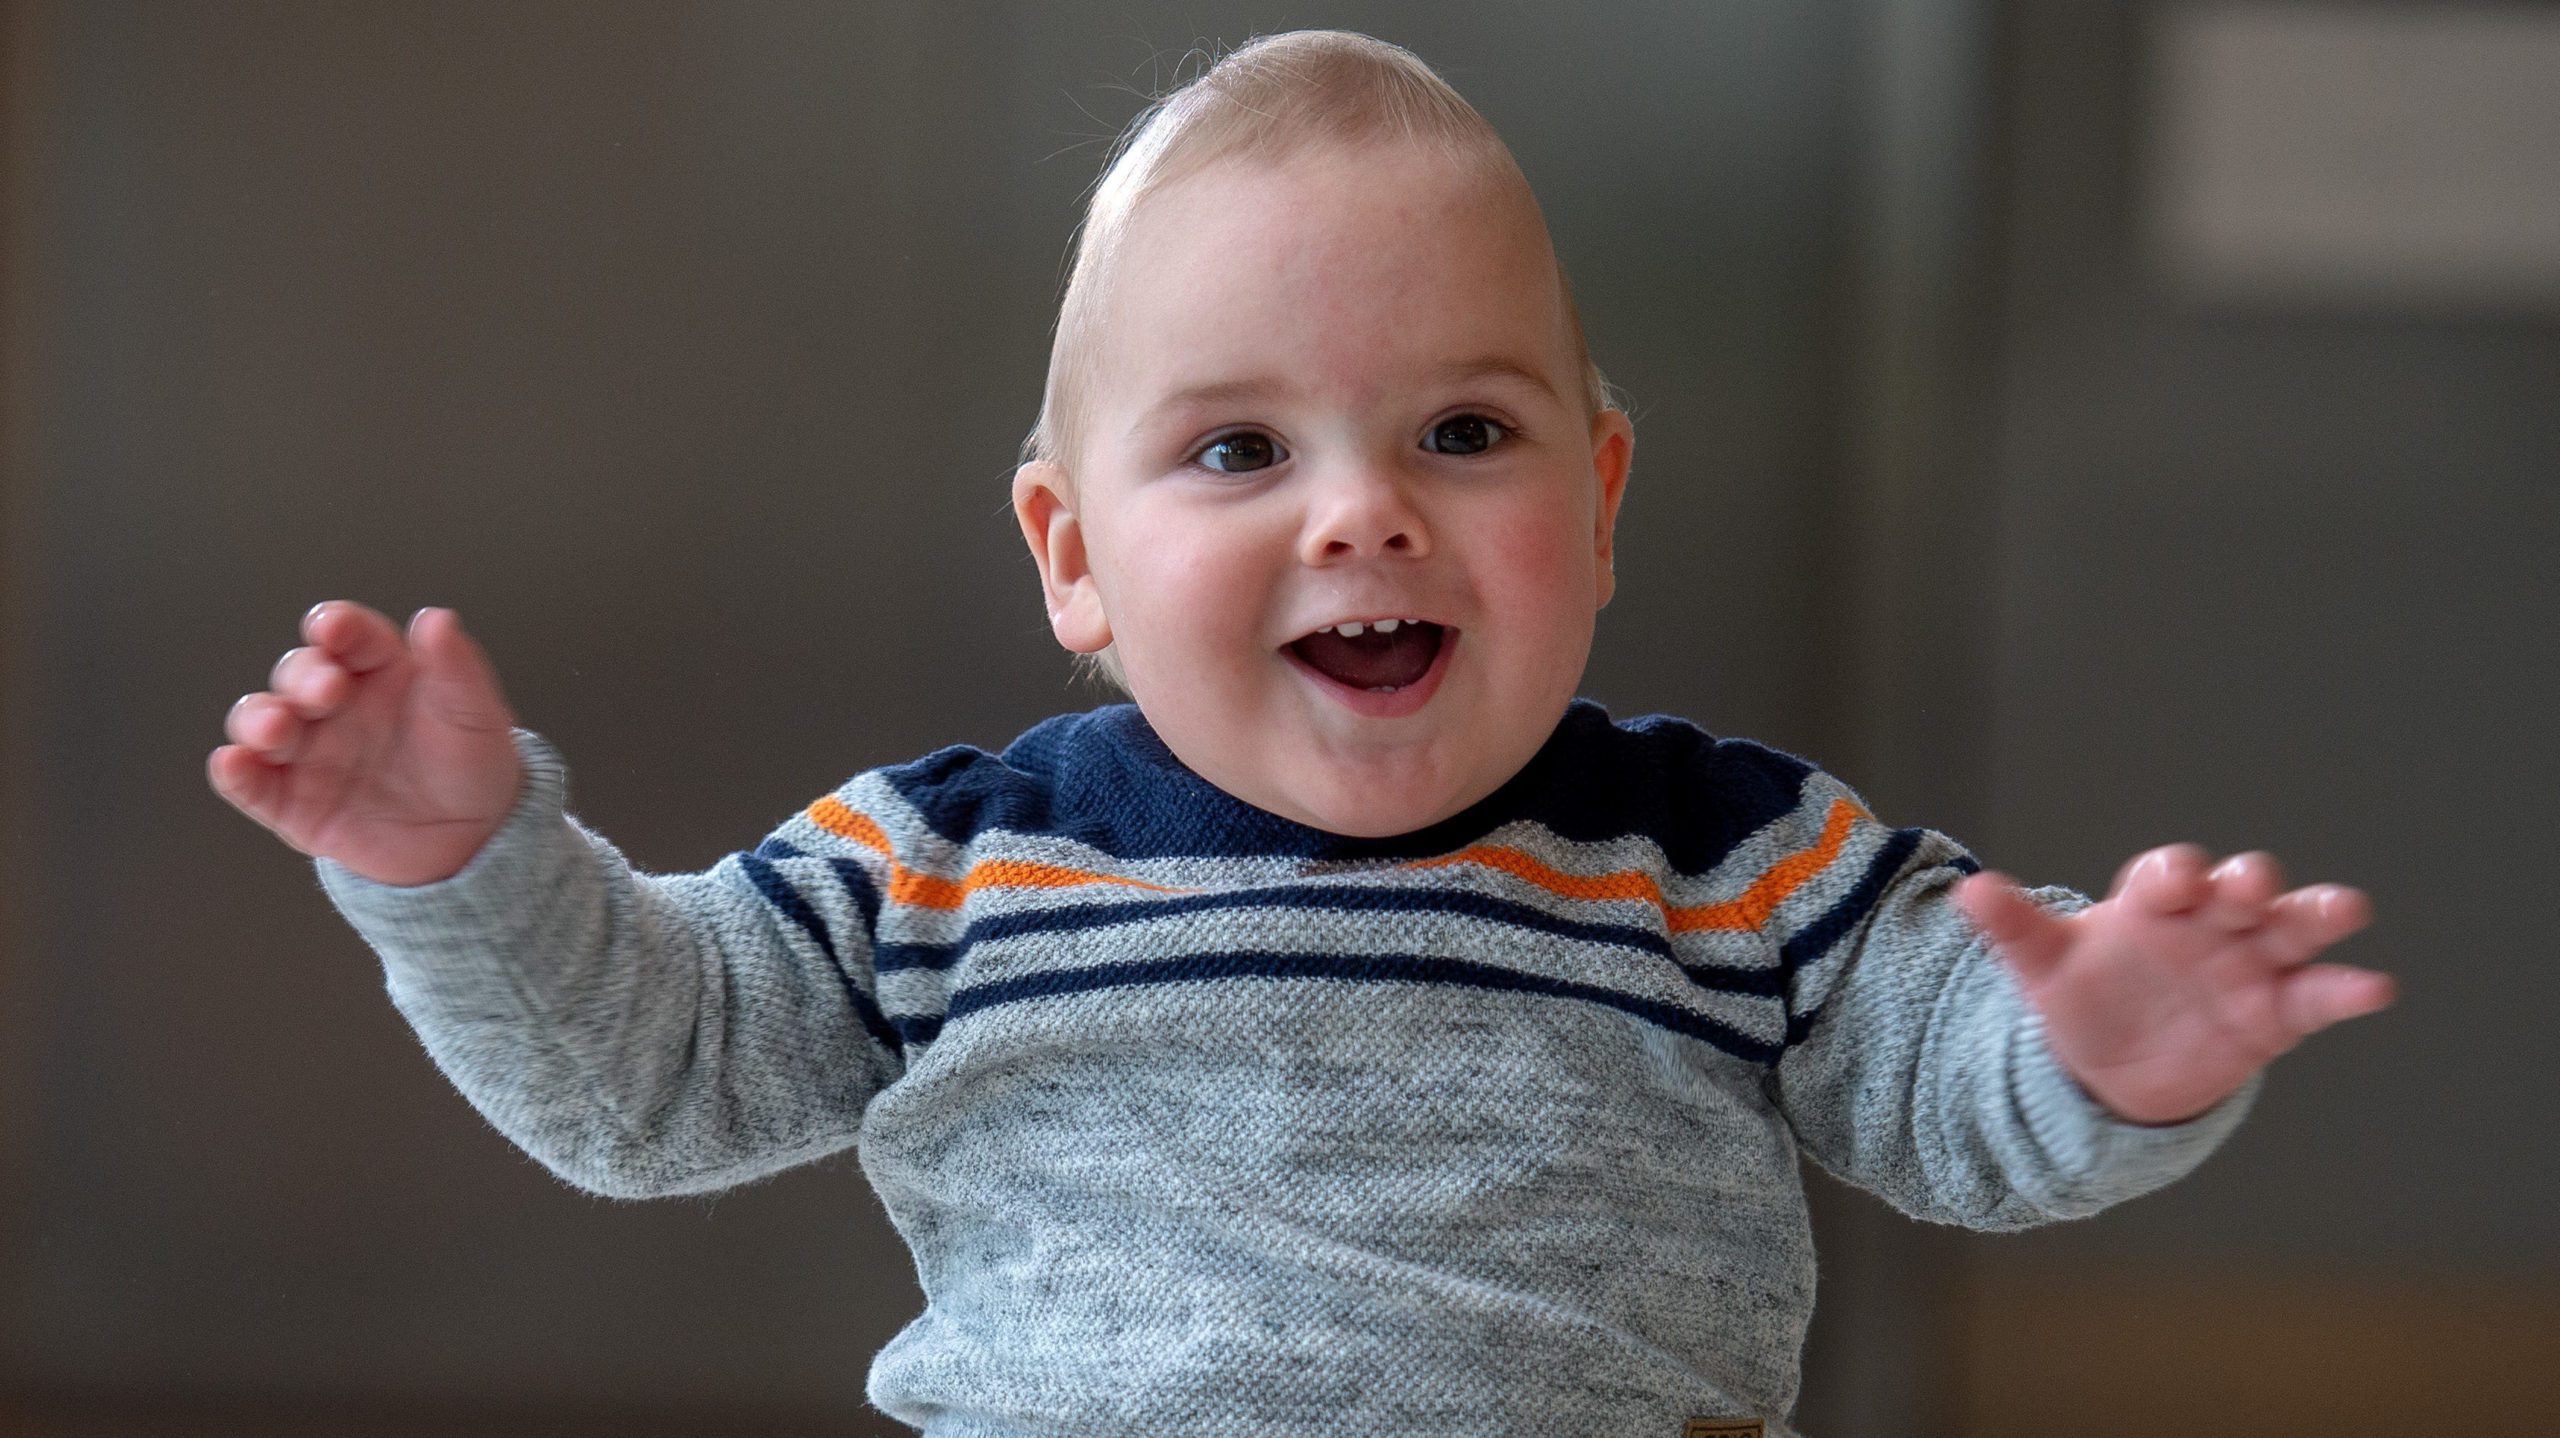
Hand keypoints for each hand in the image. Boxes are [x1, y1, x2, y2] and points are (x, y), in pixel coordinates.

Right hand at [209, 602, 523, 886]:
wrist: (471, 841)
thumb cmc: (471, 765)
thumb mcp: (475, 713)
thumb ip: (457, 667)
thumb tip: (437, 618)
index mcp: (379, 670)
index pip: (347, 636)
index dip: (335, 626)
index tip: (332, 627)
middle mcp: (335, 704)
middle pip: (298, 673)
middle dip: (303, 676)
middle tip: (326, 691)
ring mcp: (309, 751)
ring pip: (261, 720)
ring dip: (258, 718)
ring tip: (277, 728)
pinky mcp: (291, 801)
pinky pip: (251, 783)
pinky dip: (235, 771)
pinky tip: (235, 763)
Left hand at [1950, 846, 2395, 1125]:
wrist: (2115, 1069)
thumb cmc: (2084, 998)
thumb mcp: (2043, 967)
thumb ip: (2014, 929)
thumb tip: (1967, 892)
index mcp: (2152, 903)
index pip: (2168, 875)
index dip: (2175, 874)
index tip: (2178, 880)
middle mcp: (2209, 923)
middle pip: (2238, 891)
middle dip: (2247, 884)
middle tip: (2250, 885)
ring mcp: (2248, 965)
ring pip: (2290, 929)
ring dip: (2317, 915)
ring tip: (2345, 908)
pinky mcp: (2277, 1013)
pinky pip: (2316, 997)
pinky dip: (2345, 990)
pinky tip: (2372, 987)